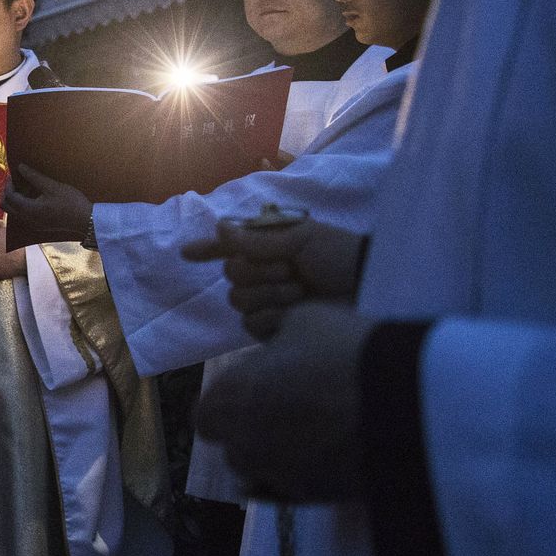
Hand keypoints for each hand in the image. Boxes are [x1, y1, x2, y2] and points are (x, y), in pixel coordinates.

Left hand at [0, 166, 90, 246]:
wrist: (85, 220)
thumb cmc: (71, 202)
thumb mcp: (52, 186)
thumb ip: (34, 177)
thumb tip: (20, 167)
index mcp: (29, 210)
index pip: (10, 196)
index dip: (9, 184)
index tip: (13, 174)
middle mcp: (27, 219)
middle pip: (6, 206)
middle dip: (7, 192)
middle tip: (15, 180)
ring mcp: (32, 224)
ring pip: (13, 212)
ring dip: (13, 199)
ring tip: (23, 187)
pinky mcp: (38, 226)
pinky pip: (21, 216)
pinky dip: (21, 206)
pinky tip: (32, 197)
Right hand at [181, 218, 367, 339]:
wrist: (369, 290)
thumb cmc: (340, 257)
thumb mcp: (303, 238)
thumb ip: (258, 239)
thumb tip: (219, 226)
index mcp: (269, 248)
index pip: (230, 248)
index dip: (208, 250)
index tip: (186, 254)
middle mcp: (264, 274)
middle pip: (231, 274)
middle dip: (259, 271)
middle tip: (290, 270)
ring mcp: (267, 302)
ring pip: (239, 299)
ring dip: (270, 293)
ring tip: (300, 291)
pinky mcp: (273, 329)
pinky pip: (251, 323)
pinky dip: (273, 316)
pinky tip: (295, 313)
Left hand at [195, 301, 373, 500]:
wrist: (405, 402)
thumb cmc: (344, 351)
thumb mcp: (305, 320)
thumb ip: (279, 340)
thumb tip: (281, 350)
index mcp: (228, 401)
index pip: (208, 414)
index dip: (231, 403)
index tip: (258, 390)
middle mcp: (241, 445)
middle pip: (235, 446)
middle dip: (253, 432)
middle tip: (290, 411)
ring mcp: (276, 477)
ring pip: (264, 472)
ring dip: (280, 456)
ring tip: (318, 432)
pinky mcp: (313, 499)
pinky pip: (294, 492)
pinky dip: (304, 478)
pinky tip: (325, 459)